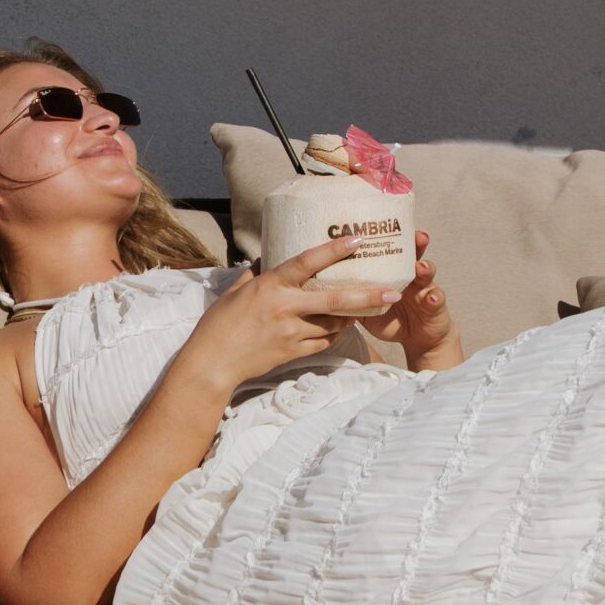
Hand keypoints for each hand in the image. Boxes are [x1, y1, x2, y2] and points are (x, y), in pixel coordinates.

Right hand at [173, 239, 403, 398]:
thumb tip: (270, 257)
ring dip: (353, 315)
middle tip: (393, 292)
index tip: (358, 240)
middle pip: (335, 299)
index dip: (334, 250)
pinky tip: (343, 327)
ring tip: (372, 307)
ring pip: (334, 323)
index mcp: (271, 286)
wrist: (212, 363)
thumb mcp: (237, 290)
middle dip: (367, 296)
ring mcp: (292, 332)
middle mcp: (286, 308)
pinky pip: (324, 342)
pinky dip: (335, 334)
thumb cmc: (219, 323)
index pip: (308, 262)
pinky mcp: (294, 352)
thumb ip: (257, 273)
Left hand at [358, 231, 463, 368]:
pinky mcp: (435, 307)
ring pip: (428, 273)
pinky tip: (431, 297)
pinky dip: (434, 298)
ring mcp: (425, 289)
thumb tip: (323, 286)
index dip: (390, 237)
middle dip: (416, 243)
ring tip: (421, 266)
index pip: (392, 250)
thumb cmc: (391, 317)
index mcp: (394, 272)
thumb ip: (353, 295)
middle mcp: (411, 275)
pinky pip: (436, 300)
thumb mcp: (368, 306)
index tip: (385, 224)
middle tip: (417, 235)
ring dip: (426, 267)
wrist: (417, 339)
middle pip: (414, 254)